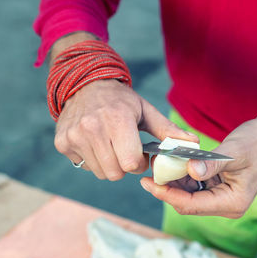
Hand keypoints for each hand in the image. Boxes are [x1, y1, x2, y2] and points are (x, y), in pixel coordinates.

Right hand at [54, 79, 197, 179]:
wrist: (84, 85)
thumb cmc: (120, 100)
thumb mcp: (145, 111)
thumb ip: (168, 130)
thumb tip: (193, 143)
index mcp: (118, 119)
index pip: (131, 162)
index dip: (139, 163)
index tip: (140, 155)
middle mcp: (93, 128)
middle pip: (115, 173)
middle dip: (125, 166)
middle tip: (125, 151)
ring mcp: (75, 136)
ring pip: (100, 172)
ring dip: (109, 164)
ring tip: (110, 145)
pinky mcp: (62, 142)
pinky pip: (84, 165)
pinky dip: (92, 159)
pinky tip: (95, 142)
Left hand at [140, 117, 256, 217]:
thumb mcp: (234, 152)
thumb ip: (211, 164)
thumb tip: (190, 171)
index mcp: (232, 202)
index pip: (191, 204)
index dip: (167, 194)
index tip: (148, 182)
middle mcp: (226, 204)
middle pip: (187, 202)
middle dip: (167, 188)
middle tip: (150, 170)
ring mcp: (221, 196)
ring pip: (188, 194)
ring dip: (173, 181)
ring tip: (159, 163)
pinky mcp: (218, 187)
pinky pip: (194, 185)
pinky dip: (182, 175)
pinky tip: (173, 162)